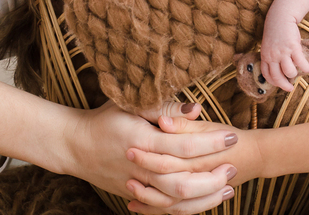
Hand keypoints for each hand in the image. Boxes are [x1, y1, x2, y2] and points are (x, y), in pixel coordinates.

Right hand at [70, 103, 236, 209]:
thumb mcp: (131, 104)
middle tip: (233, 167)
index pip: (183, 146)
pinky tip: (204, 202)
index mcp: (142, 140)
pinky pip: (163, 209)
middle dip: (211, 178)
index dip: (210, 143)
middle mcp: (140, 167)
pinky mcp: (134, 196)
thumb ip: (165, 107)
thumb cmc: (105, 118)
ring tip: (226, 188)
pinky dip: (185, 208)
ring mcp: (136, 185)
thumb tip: (197, 110)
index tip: (231, 136)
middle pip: (182, 182)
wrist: (75, 145)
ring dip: (203, 198)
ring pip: (174, 201)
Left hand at [260, 14, 308, 92]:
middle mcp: (272, 56)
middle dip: (284, 85)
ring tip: (301, 72)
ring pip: (289, 72)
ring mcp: (282, 52)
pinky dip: (305, 68)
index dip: (274, 82)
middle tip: (290, 88)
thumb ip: (271, 56)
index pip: (267, 75)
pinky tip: (307, 68)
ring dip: (296, 74)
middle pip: (277, 77)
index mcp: (264, 56)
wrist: (281, 16)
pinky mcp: (293, 47)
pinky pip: (300, 63)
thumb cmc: (276, 31)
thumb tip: (278, 68)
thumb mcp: (268, 45)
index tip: (281, 84)